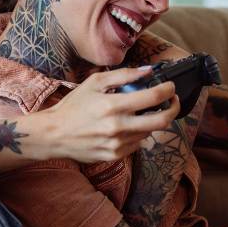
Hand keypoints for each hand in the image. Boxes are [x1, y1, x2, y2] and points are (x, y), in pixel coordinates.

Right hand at [39, 67, 179, 162]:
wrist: (54, 134)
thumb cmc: (74, 106)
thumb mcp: (94, 83)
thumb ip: (123, 75)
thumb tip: (148, 71)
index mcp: (113, 105)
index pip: (153, 97)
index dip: (168, 90)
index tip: (170, 87)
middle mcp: (118, 127)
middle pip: (161, 121)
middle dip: (173, 109)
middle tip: (172, 101)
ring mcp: (118, 144)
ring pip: (150, 132)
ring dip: (152, 120)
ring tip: (142, 112)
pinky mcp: (115, 155)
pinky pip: (137, 144)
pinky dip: (137, 133)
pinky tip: (126, 126)